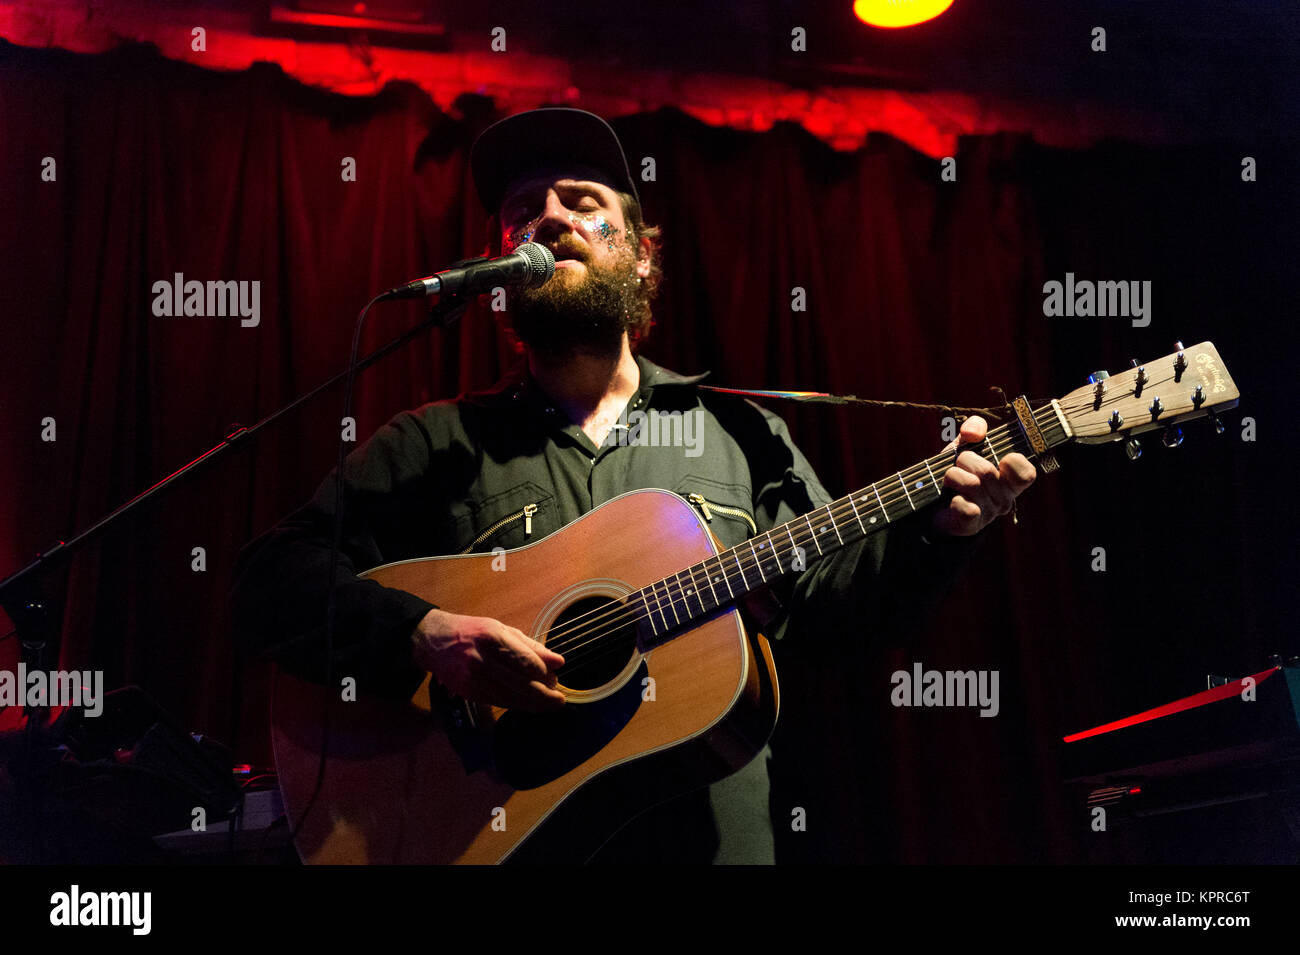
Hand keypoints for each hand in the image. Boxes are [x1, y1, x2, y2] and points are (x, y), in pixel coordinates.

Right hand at [411, 608, 565, 711]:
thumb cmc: (474, 632)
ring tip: (548, 703)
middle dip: (544, 696)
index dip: (544, 673)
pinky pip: (500, 702)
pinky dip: (517, 704)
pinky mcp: (469, 693)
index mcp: (493, 638)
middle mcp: (482, 660)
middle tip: (559, 700)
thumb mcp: (503, 630)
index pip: (526, 662)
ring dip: (533, 703)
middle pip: (521, 685)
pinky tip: (528, 703)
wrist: (436, 642)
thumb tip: (558, 662)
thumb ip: (532, 647)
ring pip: (511, 698)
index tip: (555, 677)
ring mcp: (474, 679)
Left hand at [930, 416, 1036, 536]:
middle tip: (959, 465)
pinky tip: (951, 499)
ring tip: (950, 480)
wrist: (935, 505)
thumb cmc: (958, 472)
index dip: (1013, 461)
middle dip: (965, 459)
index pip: (1026, 474)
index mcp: (1010, 481)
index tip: (998, 457)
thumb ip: (974, 429)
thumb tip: (972, 433)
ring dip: (953, 475)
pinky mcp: (971, 525)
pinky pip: (966, 508)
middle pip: (986, 471)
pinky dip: (953, 499)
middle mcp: (1004, 499)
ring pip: (971, 484)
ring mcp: (988, 514)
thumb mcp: (966, 446)